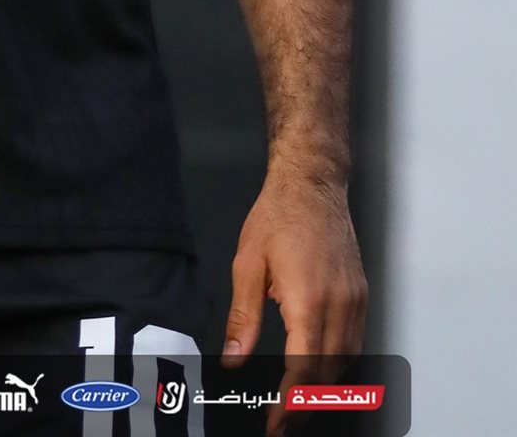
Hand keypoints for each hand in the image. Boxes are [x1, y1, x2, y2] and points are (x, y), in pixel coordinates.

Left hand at [221, 167, 367, 436]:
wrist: (313, 183)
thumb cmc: (277, 216)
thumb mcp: (247, 263)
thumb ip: (243, 315)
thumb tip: (234, 359)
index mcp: (307, 299)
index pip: (303, 369)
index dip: (290, 403)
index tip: (275, 424)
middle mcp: (339, 305)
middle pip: (330, 374)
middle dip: (307, 403)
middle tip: (283, 421)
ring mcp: (356, 301)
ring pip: (347, 362)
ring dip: (325, 387)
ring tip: (298, 402)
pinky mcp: (362, 295)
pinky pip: (355, 342)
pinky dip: (339, 363)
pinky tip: (320, 370)